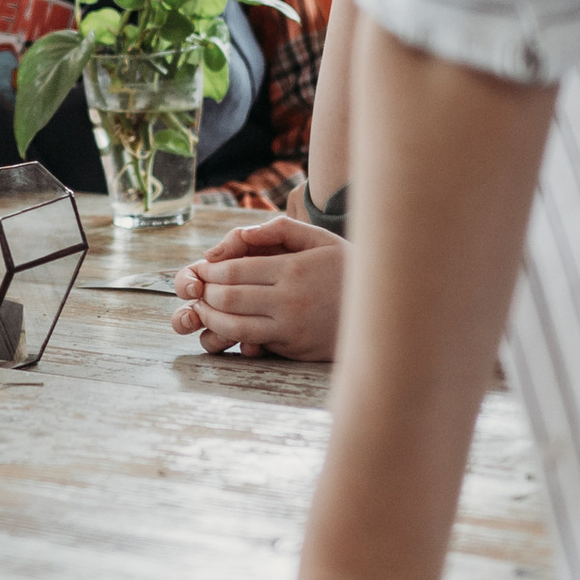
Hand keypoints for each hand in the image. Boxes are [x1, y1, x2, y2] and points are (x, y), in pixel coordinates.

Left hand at [171, 214, 345, 361]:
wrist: (383, 311)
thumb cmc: (347, 269)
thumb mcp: (320, 239)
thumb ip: (281, 230)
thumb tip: (243, 234)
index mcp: (293, 270)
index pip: (235, 271)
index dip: (210, 272)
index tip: (201, 270)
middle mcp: (290, 301)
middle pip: (228, 299)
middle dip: (205, 294)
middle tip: (197, 290)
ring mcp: (291, 330)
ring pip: (234, 327)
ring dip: (211, 318)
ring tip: (203, 310)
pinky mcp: (294, 350)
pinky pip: (255, 343)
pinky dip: (233, 336)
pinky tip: (225, 327)